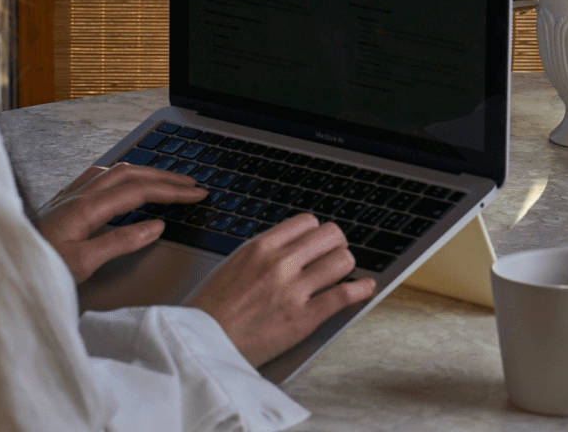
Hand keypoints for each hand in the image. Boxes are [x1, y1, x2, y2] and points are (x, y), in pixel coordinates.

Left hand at [38, 162, 205, 282]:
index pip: (141, 190)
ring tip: (166, 180)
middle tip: (192, 184)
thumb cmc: (36, 268)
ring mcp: (70, 194)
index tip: (196, 193)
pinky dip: (123, 175)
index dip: (172, 190)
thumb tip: (155, 226)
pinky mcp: (63, 201)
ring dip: (146, 172)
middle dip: (166, 176)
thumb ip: (121, 242)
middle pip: (133, 173)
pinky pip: (100, 176)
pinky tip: (124, 181)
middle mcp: (79, 193)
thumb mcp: (83, 264)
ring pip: (117, 170)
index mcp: (87, 206)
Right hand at [190, 213, 376, 367]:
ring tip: (342, 273)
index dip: (316, 232)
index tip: (318, 242)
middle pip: (330, 235)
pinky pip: (344, 295)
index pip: (307, 221)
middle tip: (334, 254)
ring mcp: (294, 290)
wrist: (201, 345)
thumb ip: (264, 251)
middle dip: (336, 243)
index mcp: (261, 246)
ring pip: (342, 260)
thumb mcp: (234, 264)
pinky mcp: (304, 319)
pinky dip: (361, 290)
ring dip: (345, 265)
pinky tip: (366, 287)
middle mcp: (280, 262)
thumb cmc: (213, 308)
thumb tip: (293, 244)